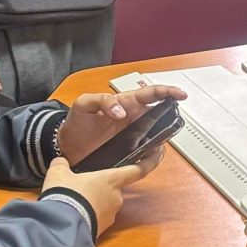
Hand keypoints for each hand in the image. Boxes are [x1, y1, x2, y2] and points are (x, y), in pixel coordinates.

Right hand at [43, 152, 156, 236]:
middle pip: (114, 188)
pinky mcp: (102, 229)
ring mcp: (111, 215)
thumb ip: (61, 165)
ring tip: (72, 200)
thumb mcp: (58, 174)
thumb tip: (61, 162)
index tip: (158, 154)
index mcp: (111, 180)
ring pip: (104, 204)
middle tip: (81, 185)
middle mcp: (116, 198)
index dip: (149, 161)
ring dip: (93, 201)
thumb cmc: (66, 196)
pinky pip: (98, 217)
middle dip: (100, 187)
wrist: (61, 226)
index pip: (137, 170)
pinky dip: (88, 214)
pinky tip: (73, 212)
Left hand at [54, 82, 185, 169]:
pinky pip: (146, 151)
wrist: (67, 147)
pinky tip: (153, 155)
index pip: (149, 93)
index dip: (166, 91)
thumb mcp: (83, 105)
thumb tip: (121, 110)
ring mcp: (132, 135)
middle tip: (176, 119)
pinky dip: (152, 154)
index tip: (179, 94)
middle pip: (158, 114)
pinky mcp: (129, 151)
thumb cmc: (76, 123)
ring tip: (164, 138)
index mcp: (124, 102)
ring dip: (163, 136)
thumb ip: (101, 101)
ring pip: (156, 133)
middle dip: (171, 115)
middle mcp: (132, 118)